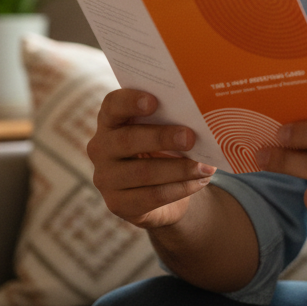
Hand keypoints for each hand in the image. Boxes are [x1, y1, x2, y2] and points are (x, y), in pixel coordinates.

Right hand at [88, 89, 216, 228]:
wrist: (159, 191)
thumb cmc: (162, 149)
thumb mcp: (162, 131)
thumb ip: (172, 120)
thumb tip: (202, 118)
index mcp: (110, 121)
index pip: (112, 105)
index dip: (130, 101)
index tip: (154, 101)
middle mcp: (100, 148)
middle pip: (127, 140)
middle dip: (162, 138)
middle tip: (190, 137)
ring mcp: (105, 178)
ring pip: (143, 172)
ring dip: (179, 169)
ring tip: (205, 167)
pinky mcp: (117, 204)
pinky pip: (152, 196)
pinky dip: (180, 189)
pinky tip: (199, 182)